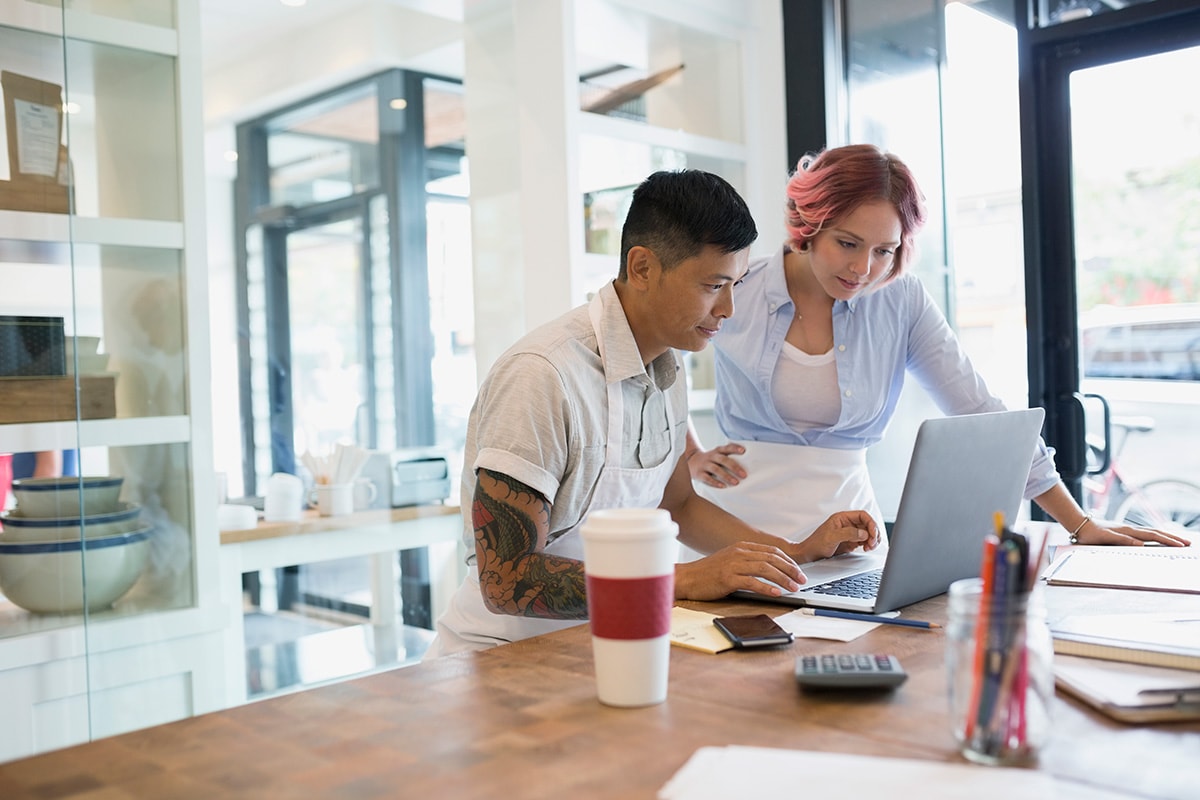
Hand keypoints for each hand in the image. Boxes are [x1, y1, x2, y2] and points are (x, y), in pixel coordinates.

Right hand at [675, 541, 805, 599]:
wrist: (687, 578)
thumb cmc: (708, 573)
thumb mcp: (730, 561)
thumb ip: (748, 562)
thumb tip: (770, 569)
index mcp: (741, 547)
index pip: (772, 551)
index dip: (788, 561)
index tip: (798, 571)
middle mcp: (739, 553)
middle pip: (772, 558)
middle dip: (790, 569)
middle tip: (802, 579)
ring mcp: (733, 565)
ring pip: (765, 569)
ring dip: (783, 579)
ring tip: (794, 587)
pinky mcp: (727, 578)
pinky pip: (752, 582)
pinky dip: (766, 587)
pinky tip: (776, 593)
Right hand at [687, 442, 746, 487]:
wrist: (689, 461)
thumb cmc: (709, 459)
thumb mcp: (717, 454)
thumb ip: (728, 456)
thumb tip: (746, 460)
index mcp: (717, 451)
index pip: (727, 448)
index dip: (735, 448)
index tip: (743, 451)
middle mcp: (711, 457)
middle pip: (723, 460)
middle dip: (734, 467)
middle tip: (744, 475)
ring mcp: (705, 465)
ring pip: (716, 469)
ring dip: (726, 476)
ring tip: (736, 482)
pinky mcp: (699, 473)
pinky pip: (707, 478)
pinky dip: (715, 482)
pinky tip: (723, 486)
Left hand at [788, 510, 879, 562]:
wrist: (809, 554)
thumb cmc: (816, 544)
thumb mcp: (831, 537)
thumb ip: (848, 533)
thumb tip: (863, 533)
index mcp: (842, 518)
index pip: (862, 515)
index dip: (870, 523)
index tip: (873, 533)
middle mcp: (848, 524)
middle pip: (868, 524)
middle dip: (873, 533)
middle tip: (872, 543)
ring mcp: (850, 533)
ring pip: (868, 533)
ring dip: (872, 540)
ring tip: (870, 547)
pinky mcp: (851, 542)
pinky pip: (865, 541)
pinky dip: (869, 544)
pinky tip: (867, 549)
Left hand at [1076, 517, 1191, 546]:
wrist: (1080, 524)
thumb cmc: (1091, 533)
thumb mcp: (1106, 538)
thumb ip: (1123, 540)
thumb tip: (1141, 544)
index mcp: (1128, 531)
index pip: (1153, 536)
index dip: (1168, 541)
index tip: (1182, 545)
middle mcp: (1131, 529)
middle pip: (1156, 532)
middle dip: (1173, 538)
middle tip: (1189, 543)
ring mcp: (1128, 529)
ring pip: (1152, 532)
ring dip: (1166, 536)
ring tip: (1179, 541)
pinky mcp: (1124, 531)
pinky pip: (1145, 534)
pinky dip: (1156, 536)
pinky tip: (1159, 539)